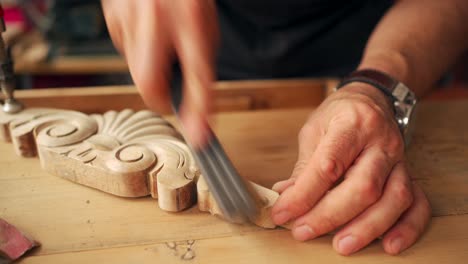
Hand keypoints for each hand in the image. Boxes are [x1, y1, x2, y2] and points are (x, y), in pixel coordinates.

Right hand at [101, 0, 217, 146]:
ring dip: (149, 67)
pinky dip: (137, 50)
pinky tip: (146, 30)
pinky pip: (125, 51)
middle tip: (169, 96)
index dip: (199, 111)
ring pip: (136, 69)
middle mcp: (157, 17)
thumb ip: (198, 64)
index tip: (200, 138)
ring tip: (162, 41)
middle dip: (159, 98)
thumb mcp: (204, 27)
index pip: (198, 74)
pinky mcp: (112, 17)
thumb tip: (190, 107)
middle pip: (149, 83)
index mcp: (192, 17)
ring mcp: (129, 16)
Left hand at [271, 83, 430, 254]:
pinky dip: (407, 227)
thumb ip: (304, 167)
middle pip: (363, 186)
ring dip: (367, 227)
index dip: (304, 194)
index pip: (328, 164)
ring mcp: (399, 159)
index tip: (283, 212)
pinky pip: (418, 203)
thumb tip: (286, 198)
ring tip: (342, 245)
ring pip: (393, 197)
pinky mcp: (408, 173)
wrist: (371, 99)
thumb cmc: (339, 115)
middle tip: (303, 231)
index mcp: (351, 124)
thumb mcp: (314, 131)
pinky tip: (390, 245)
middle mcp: (380, 141)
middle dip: (330, 215)